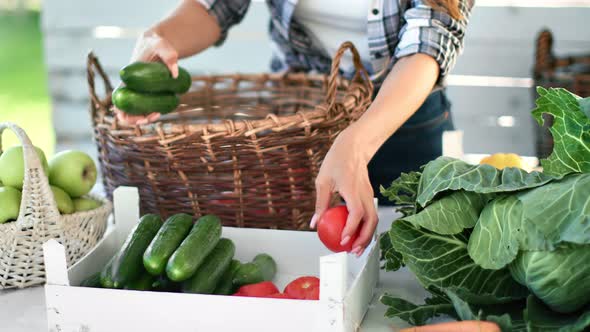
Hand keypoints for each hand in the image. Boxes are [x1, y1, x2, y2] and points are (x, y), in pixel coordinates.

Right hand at [115, 31, 178, 124]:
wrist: (159, 42)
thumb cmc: (157, 43)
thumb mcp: (163, 46)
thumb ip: (169, 56)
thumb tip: (174, 74)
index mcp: (128, 78)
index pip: (118, 99)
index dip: (123, 111)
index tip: (139, 116)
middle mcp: (131, 86)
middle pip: (125, 110)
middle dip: (136, 119)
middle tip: (153, 116)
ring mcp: (139, 90)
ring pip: (135, 111)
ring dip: (144, 117)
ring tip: (157, 114)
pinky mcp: (148, 91)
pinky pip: (146, 106)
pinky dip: (151, 111)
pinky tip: (160, 110)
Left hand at [310, 126, 378, 256]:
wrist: (354, 147)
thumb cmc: (337, 161)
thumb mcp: (323, 181)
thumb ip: (320, 204)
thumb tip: (314, 223)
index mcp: (352, 189)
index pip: (356, 214)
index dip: (351, 229)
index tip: (343, 240)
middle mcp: (364, 194)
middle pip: (370, 221)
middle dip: (364, 239)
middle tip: (353, 251)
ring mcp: (369, 195)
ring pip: (374, 220)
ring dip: (368, 236)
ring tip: (357, 247)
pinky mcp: (370, 195)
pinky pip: (371, 214)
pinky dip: (367, 227)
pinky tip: (358, 234)